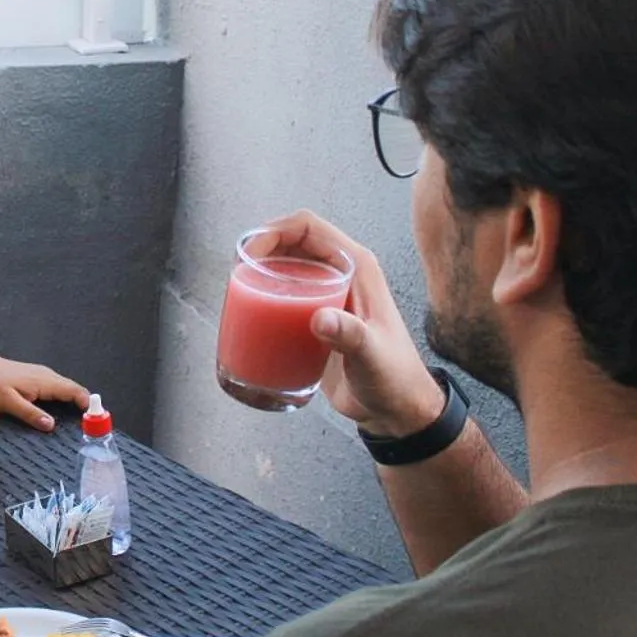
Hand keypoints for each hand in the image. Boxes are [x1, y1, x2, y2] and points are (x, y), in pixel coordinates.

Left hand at [0, 359, 90, 431]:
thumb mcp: (11, 402)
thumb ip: (31, 414)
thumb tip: (51, 426)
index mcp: (46, 381)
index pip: (75, 391)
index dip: (88, 404)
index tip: (95, 419)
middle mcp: (48, 375)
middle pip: (74, 389)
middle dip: (85, 405)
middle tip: (91, 425)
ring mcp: (43, 375)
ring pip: (66, 388)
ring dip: (75, 401)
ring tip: (81, 420)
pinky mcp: (38, 377)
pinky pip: (58, 387)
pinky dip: (66, 398)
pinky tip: (62, 410)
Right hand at [255, 211, 443, 437]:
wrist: (398, 409)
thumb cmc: (395, 378)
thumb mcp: (372, 355)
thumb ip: (350, 336)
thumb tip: (319, 319)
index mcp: (357, 268)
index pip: (309, 227)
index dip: (275, 230)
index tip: (251, 253)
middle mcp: (342, 274)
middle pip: (291, 243)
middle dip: (260, 251)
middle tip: (238, 275)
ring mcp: (329, 296)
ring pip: (287, 267)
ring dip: (260, 273)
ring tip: (240, 293)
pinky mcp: (317, 319)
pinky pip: (286, 295)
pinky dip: (266, 297)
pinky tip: (251, 316)